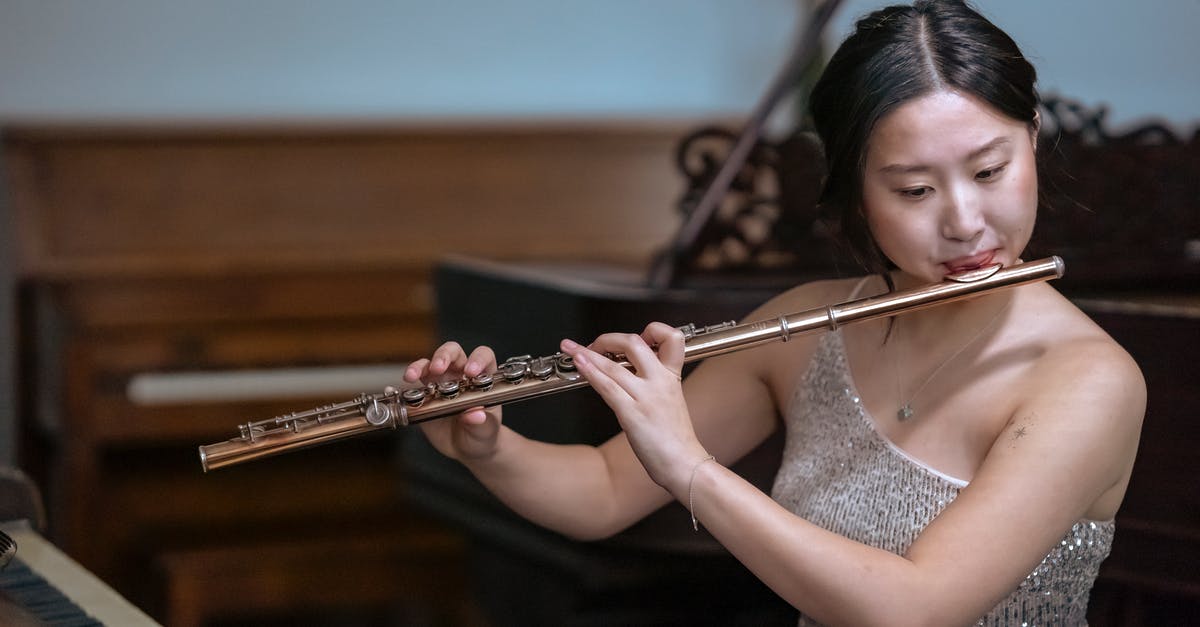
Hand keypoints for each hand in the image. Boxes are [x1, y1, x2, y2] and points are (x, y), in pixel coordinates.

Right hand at [401, 341, 502, 461]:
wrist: (467, 448)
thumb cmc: (482, 434)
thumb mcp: (486, 431)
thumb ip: (482, 422)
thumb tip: (475, 415)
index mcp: (482, 378)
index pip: (483, 357)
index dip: (477, 359)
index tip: (471, 371)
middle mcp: (461, 374)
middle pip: (453, 352)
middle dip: (444, 356)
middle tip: (438, 368)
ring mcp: (441, 382)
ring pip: (429, 364)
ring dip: (420, 366)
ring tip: (412, 376)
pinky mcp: (425, 393)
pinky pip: (414, 383)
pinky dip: (406, 382)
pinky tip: (399, 386)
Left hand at [559, 322, 708, 496]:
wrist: (684, 465)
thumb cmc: (676, 439)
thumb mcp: (672, 401)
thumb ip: (656, 384)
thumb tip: (629, 374)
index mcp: (672, 377)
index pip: (671, 337)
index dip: (653, 329)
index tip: (637, 335)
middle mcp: (660, 381)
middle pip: (634, 343)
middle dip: (608, 339)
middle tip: (594, 344)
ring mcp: (646, 396)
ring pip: (613, 365)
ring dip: (587, 353)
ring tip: (570, 347)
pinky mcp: (633, 414)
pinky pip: (607, 387)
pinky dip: (590, 372)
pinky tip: (579, 364)